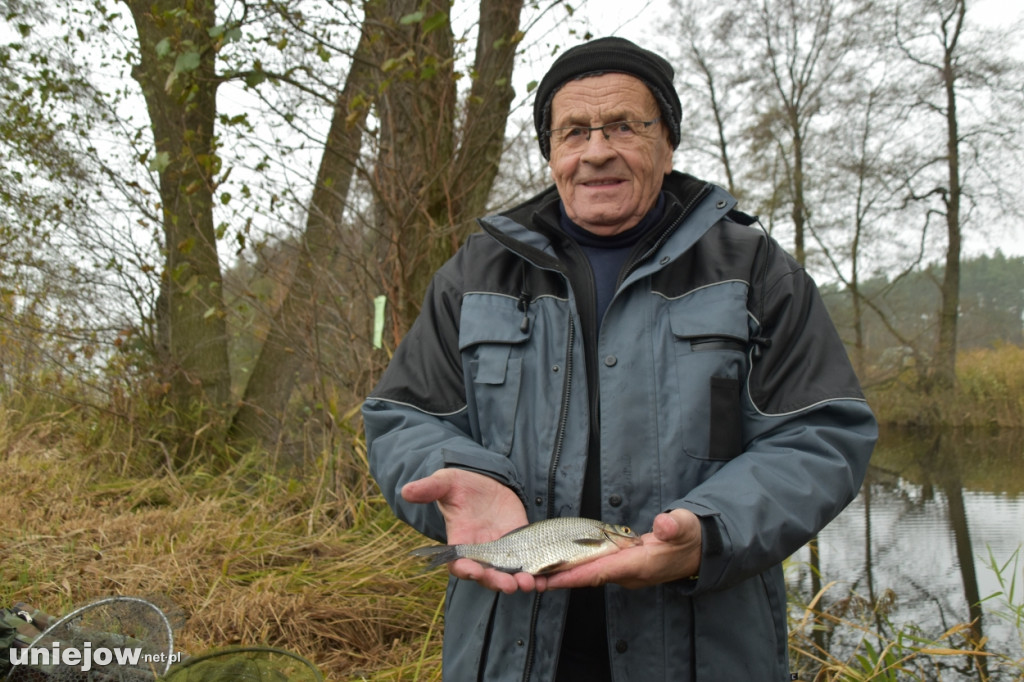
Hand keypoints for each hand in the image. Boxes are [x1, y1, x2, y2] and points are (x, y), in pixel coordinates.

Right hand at [402, 468, 542, 592]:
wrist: (484, 483)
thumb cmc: (460, 484)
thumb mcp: (445, 482)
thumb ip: (429, 488)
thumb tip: (406, 491)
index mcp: (460, 542)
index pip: (459, 564)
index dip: (465, 570)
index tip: (473, 572)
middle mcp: (481, 552)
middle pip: (487, 576)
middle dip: (497, 582)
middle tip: (511, 585)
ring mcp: (502, 551)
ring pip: (509, 573)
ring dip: (520, 581)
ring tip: (531, 584)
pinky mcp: (521, 544)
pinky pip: (529, 562)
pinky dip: (537, 571)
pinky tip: (546, 576)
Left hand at [538, 508, 701, 590]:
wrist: (699, 551)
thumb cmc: (690, 537)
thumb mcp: (686, 527)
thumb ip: (674, 526)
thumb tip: (663, 526)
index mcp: (641, 564)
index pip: (602, 571)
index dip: (575, 575)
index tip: (551, 578)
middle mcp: (630, 573)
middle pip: (589, 577)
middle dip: (560, 578)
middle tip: (529, 578)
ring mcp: (626, 573)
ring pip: (590, 575)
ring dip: (564, 575)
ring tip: (535, 572)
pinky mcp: (624, 568)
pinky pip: (595, 570)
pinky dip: (575, 569)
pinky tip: (558, 564)